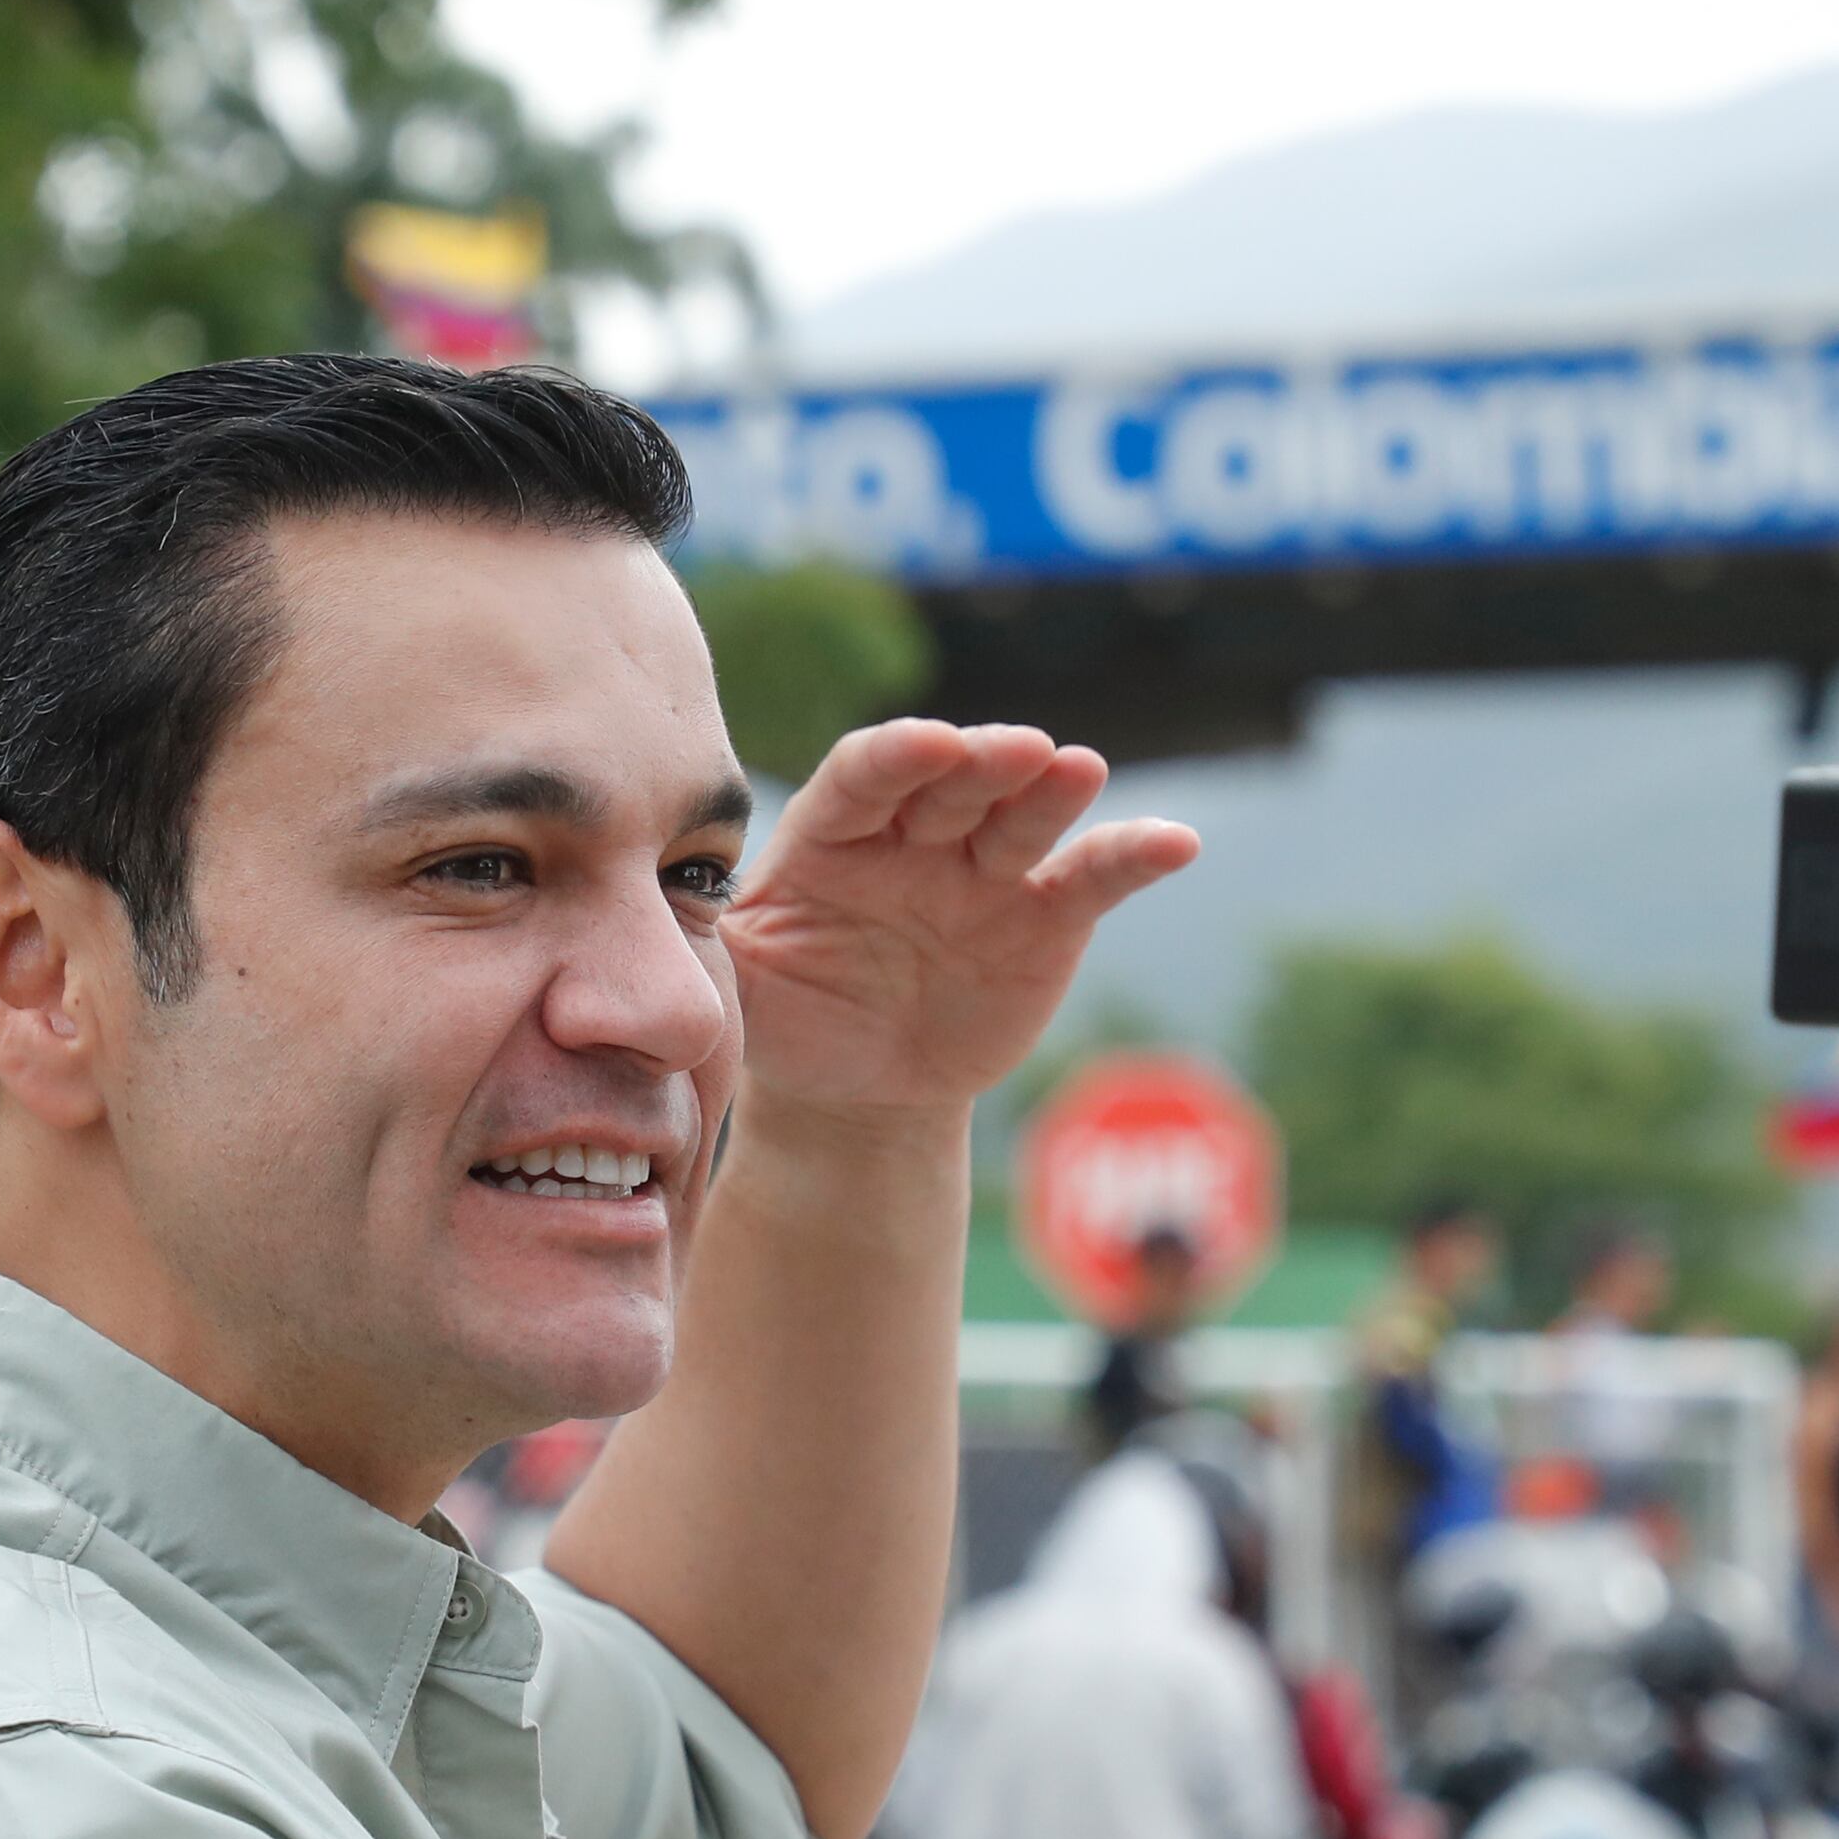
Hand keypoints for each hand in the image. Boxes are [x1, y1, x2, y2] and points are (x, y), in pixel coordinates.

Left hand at [720, 721, 1192, 1127]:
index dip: (898, 758)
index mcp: (834, 833)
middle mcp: (916, 833)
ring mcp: (986, 869)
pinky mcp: (1046, 914)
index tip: (928, 745)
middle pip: (953, 782)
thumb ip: (719, 943)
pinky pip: (1092, 877)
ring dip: (1053, 789)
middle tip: (1016, 747)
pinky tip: (1176, 843)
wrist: (856, 1093)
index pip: (864, 776)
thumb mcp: (740, 985)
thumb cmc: (787, 1020)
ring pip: (1023, 814)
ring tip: (1079, 768)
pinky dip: (1134, 855)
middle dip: (983, 761)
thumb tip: (662, 917)